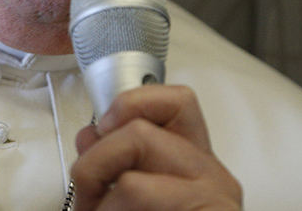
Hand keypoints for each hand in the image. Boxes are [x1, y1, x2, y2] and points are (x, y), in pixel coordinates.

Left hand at [72, 84, 241, 209]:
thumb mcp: (140, 193)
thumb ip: (118, 161)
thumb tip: (90, 136)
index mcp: (199, 163)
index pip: (178, 101)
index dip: (131, 103)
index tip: (102, 128)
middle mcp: (213, 177)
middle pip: (141, 133)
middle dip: (96, 161)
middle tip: (87, 192)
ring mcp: (212, 200)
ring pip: (132, 176)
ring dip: (97, 197)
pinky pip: (134, 198)